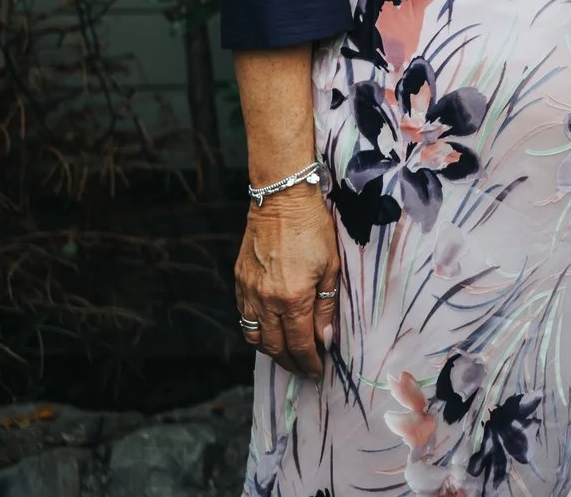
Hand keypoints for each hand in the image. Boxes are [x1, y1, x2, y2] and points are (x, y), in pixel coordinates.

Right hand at [234, 185, 340, 377]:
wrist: (281, 201)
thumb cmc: (313, 229)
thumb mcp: (330, 267)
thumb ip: (326, 306)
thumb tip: (325, 337)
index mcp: (293, 299)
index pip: (299, 343)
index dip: (308, 361)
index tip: (316, 370)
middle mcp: (266, 301)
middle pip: (275, 346)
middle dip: (290, 362)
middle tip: (303, 369)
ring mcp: (248, 292)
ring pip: (255, 336)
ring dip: (271, 351)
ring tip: (287, 355)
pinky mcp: (239, 282)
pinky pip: (244, 317)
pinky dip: (256, 331)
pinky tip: (269, 331)